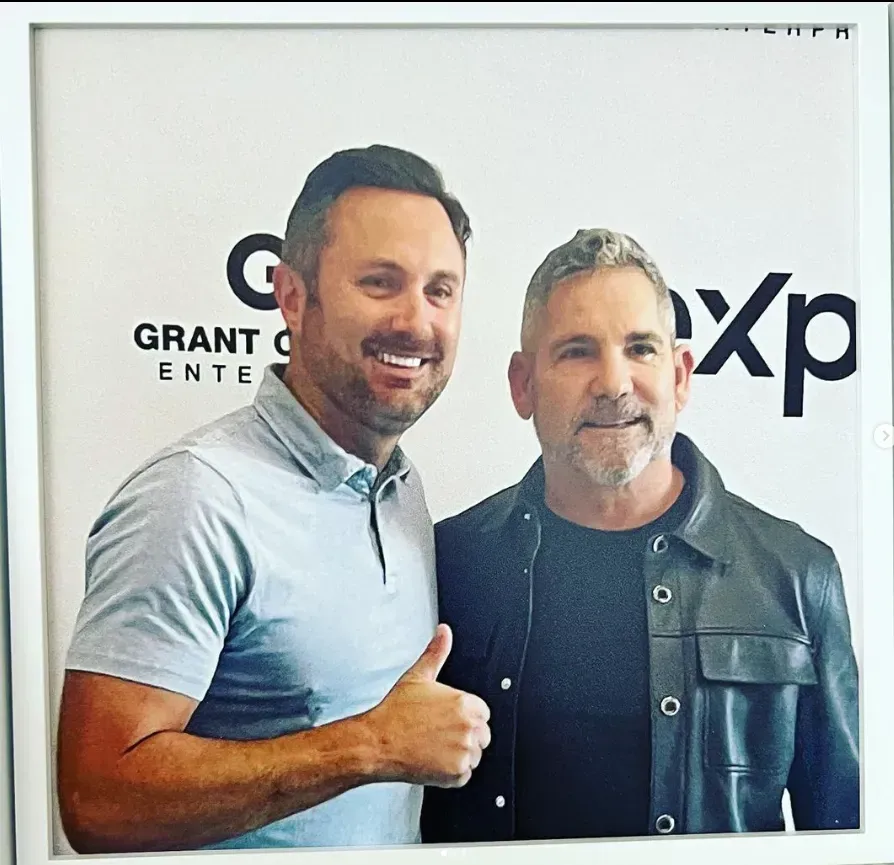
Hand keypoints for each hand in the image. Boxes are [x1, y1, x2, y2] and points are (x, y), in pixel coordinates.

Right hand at [363, 624, 490, 787]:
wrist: (377, 742)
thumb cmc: (395, 712)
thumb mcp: (418, 676)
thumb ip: (436, 652)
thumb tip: (444, 632)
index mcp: (465, 703)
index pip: (482, 713)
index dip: (465, 716)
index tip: (447, 719)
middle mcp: (469, 727)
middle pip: (482, 735)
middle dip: (464, 735)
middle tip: (438, 734)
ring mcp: (464, 752)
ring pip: (474, 756)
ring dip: (458, 754)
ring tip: (432, 747)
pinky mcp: (456, 774)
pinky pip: (463, 775)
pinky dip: (450, 773)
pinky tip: (432, 761)